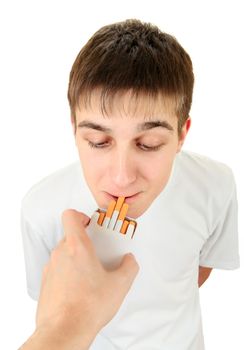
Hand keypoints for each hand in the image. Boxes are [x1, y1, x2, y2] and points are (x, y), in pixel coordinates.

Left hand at [33, 209, 138, 347]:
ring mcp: (50, 268)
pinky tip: (79, 288)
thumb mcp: (119, 285)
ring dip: (75, 258)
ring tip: (90, 274)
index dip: (80, 216)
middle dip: (84, 242)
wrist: (65, 331)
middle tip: (97, 252)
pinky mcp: (45, 283)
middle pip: (70, 236)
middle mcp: (60, 254)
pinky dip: (67, 273)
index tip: (91, 224)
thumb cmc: (87, 307)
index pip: (70, 216)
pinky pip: (57, 269)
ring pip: (63, 253)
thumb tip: (130, 261)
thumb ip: (129, 267)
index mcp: (77, 247)